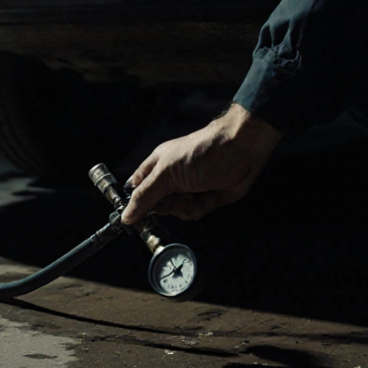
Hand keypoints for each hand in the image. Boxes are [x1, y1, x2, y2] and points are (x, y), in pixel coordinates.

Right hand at [122, 103, 282, 223]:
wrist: (240, 151)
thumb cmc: (201, 153)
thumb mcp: (167, 174)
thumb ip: (145, 196)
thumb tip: (126, 215)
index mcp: (157, 167)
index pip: (137, 190)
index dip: (136, 204)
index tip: (137, 217)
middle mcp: (171, 179)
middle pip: (158, 206)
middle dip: (169, 206)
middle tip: (177, 196)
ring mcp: (189, 189)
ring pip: (177, 212)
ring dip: (187, 207)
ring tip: (196, 193)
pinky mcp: (206, 198)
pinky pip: (195, 213)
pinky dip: (202, 207)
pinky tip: (209, 196)